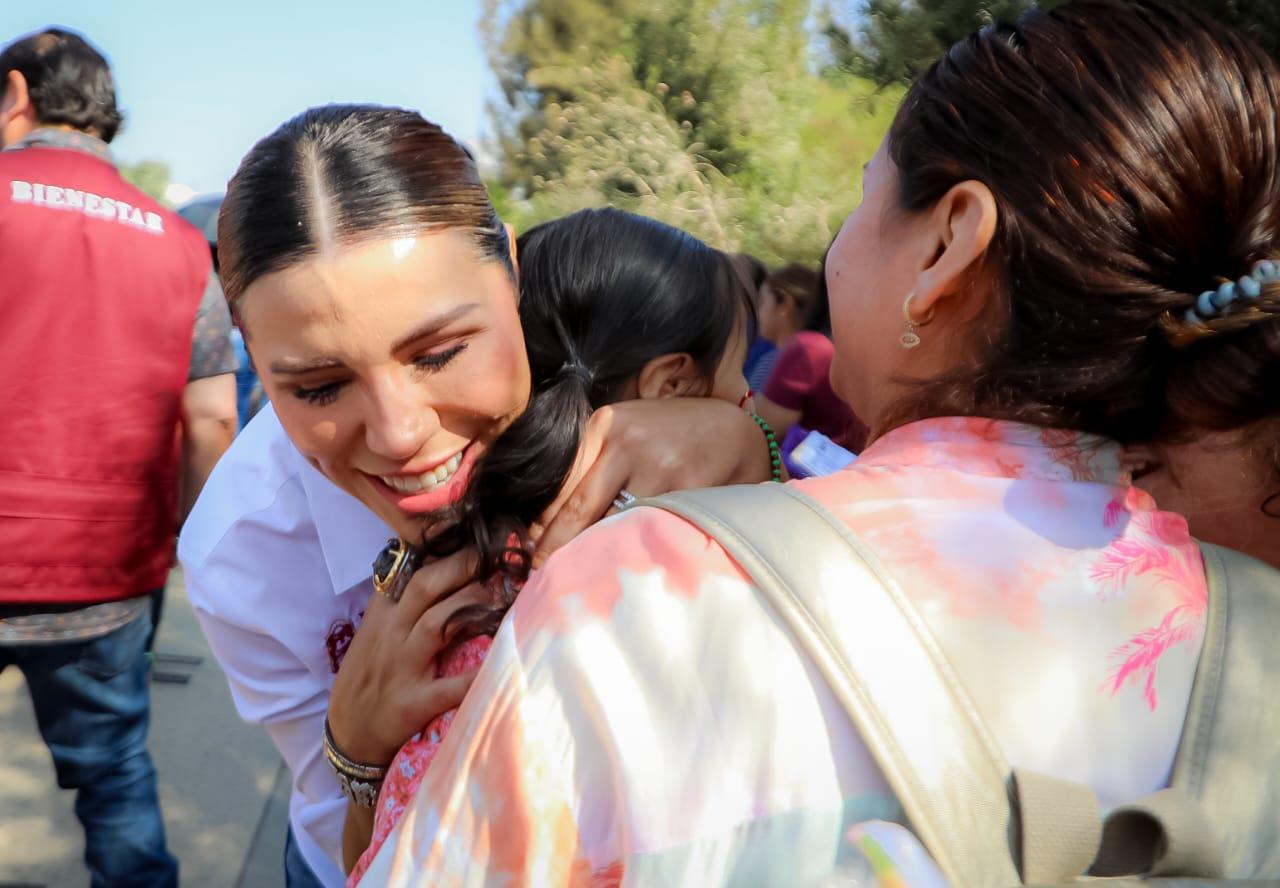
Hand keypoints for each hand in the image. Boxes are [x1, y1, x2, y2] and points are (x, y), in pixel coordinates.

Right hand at [327, 550, 487, 764]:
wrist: (349, 732)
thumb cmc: (371, 673)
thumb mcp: (376, 629)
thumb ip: (403, 599)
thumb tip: (438, 560)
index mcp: (383, 613)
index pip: (411, 570)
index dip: (445, 550)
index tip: (477, 537)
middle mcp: (392, 634)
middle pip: (425, 586)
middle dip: (463, 565)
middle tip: (498, 555)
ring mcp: (402, 667)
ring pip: (437, 624)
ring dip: (472, 605)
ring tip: (503, 594)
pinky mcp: (414, 703)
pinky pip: (448, 687)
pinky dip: (475, 676)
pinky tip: (503, 663)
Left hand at [530, 398, 770, 565]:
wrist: (737, 430)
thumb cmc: (674, 436)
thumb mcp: (629, 433)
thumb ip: (595, 462)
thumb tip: (549, 520)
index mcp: (604, 425)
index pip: (561, 482)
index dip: (544, 523)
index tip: (533, 550)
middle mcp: (626, 441)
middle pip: (577, 507)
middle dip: (557, 547)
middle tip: (541, 575)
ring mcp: (658, 464)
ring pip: (612, 524)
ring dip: (597, 553)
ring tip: (583, 578)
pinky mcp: (687, 486)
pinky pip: (651, 529)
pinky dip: (638, 550)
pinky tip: (631, 565)